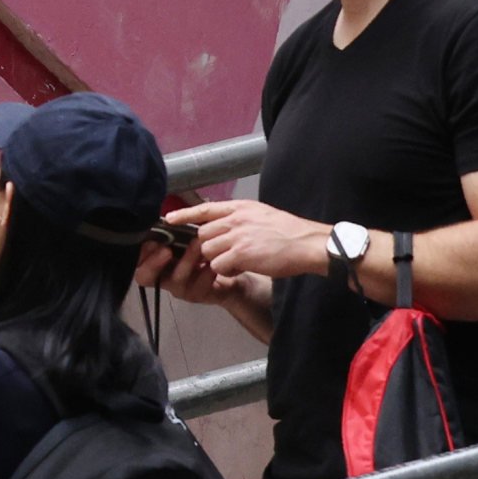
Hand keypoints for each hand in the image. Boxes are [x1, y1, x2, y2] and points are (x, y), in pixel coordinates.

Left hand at [164, 198, 326, 287]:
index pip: (205, 208)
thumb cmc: (289, 233)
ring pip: (207, 251)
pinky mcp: (241, 254)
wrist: (309, 244)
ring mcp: (237, 236)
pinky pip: (219, 265)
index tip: (168, 219)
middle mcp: (235, 219)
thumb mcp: (261, 215)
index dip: (184, 214)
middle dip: (209, 247)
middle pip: (202, 234)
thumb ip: (240, 218)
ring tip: (238, 262)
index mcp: (240, 207)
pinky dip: (227, 270)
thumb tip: (221, 225)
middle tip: (226, 255)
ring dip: (218, 260)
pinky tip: (243, 268)